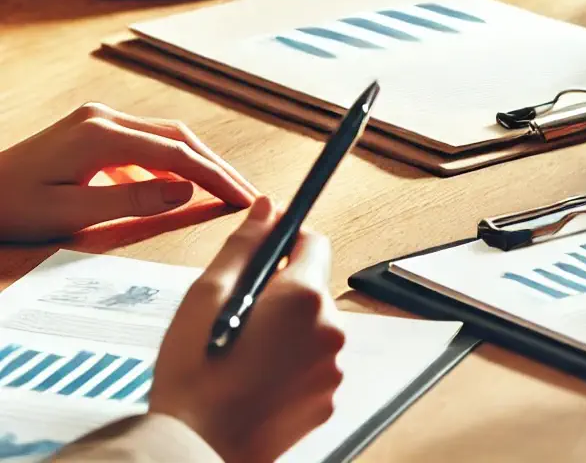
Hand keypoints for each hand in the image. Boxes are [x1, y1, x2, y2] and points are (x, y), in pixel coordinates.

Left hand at [0, 103, 255, 240]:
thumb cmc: (11, 208)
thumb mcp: (69, 214)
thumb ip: (132, 201)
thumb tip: (186, 191)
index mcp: (100, 135)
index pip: (176, 154)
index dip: (215, 176)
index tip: (243, 198)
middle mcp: (104, 117)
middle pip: (179, 136)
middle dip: (216, 165)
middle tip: (246, 193)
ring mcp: (99, 119)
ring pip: (166, 136)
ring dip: (197, 162)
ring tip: (223, 189)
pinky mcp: (94, 129)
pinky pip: (146, 143)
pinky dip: (170, 163)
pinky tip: (177, 188)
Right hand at [149, 197, 344, 462]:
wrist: (193, 453)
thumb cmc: (194, 378)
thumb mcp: (207, 295)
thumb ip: (245, 244)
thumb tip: (267, 208)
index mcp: (304, 297)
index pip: (313, 242)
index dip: (286, 241)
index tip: (263, 250)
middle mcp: (330, 330)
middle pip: (313, 287)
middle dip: (281, 291)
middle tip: (238, 314)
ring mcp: (331, 368)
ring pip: (312, 327)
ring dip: (286, 329)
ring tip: (242, 352)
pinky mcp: (326, 400)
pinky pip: (313, 364)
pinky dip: (291, 364)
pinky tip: (255, 378)